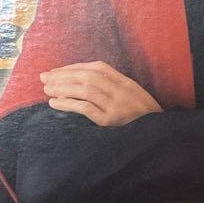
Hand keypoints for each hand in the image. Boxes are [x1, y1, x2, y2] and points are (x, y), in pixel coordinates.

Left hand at [40, 61, 161, 126]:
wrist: (159, 134)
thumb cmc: (143, 116)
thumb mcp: (133, 95)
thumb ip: (113, 86)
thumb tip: (84, 81)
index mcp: (125, 82)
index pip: (97, 68)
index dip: (74, 68)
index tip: (56, 70)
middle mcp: (120, 91)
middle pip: (87, 77)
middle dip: (63, 76)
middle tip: (44, 78)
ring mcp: (116, 106)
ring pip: (85, 90)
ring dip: (63, 88)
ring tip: (47, 89)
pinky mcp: (110, 121)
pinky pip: (86, 109)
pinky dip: (68, 104)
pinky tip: (55, 103)